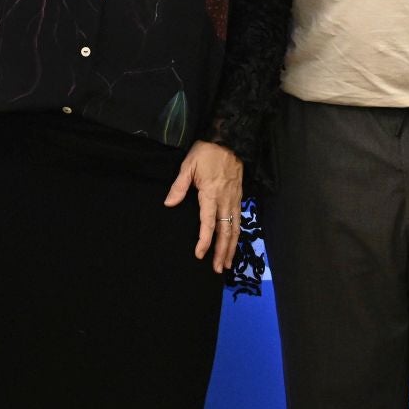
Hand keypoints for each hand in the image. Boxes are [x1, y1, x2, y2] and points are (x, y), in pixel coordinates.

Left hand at [165, 140, 243, 273]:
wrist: (230, 139)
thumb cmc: (207, 152)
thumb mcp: (189, 165)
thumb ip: (179, 186)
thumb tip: (169, 204)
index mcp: (211, 194)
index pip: (208, 223)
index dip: (204, 241)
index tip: (199, 255)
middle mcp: (225, 200)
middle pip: (226, 231)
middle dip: (222, 252)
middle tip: (218, 269)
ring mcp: (235, 199)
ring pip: (235, 228)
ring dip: (232, 247)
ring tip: (227, 263)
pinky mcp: (239, 195)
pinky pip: (239, 219)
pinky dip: (237, 234)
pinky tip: (234, 242)